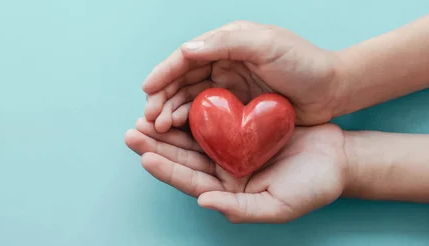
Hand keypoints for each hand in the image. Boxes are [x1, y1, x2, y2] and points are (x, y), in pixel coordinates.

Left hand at [125, 118, 347, 222]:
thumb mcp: (278, 205)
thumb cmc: (313, 187)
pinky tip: (175, 102)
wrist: (337, 158)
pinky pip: (210, 120)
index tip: (145, 156)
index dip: (166, 170)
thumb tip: (203, 202)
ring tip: (143, 117)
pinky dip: (192, 112)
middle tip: (131, 132)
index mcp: (228, 192)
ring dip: (167, 128)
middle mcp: (223, 172)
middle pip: (182, 158)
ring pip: (191, 138)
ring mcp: (229, 149)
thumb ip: (240, 208)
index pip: (190, 181)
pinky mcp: (238, 129)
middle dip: (155, 145)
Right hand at [142, 20, 343, 131]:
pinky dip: (188, 123)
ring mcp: (228, 87)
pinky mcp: (235, 109)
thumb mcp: (267, 45)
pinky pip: (205, 115)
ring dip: (170, 112)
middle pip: (182, 80)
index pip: (186, 57)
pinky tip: (178, 132)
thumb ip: (227, 43)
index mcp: (227, 43)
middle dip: (162, 98)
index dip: (164, 73)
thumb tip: (185, 50)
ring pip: (189, 99)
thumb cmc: (304, 63)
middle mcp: (222, 63)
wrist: (334, 90)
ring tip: (159, 128)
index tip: (147, 90)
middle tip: (149, 118)